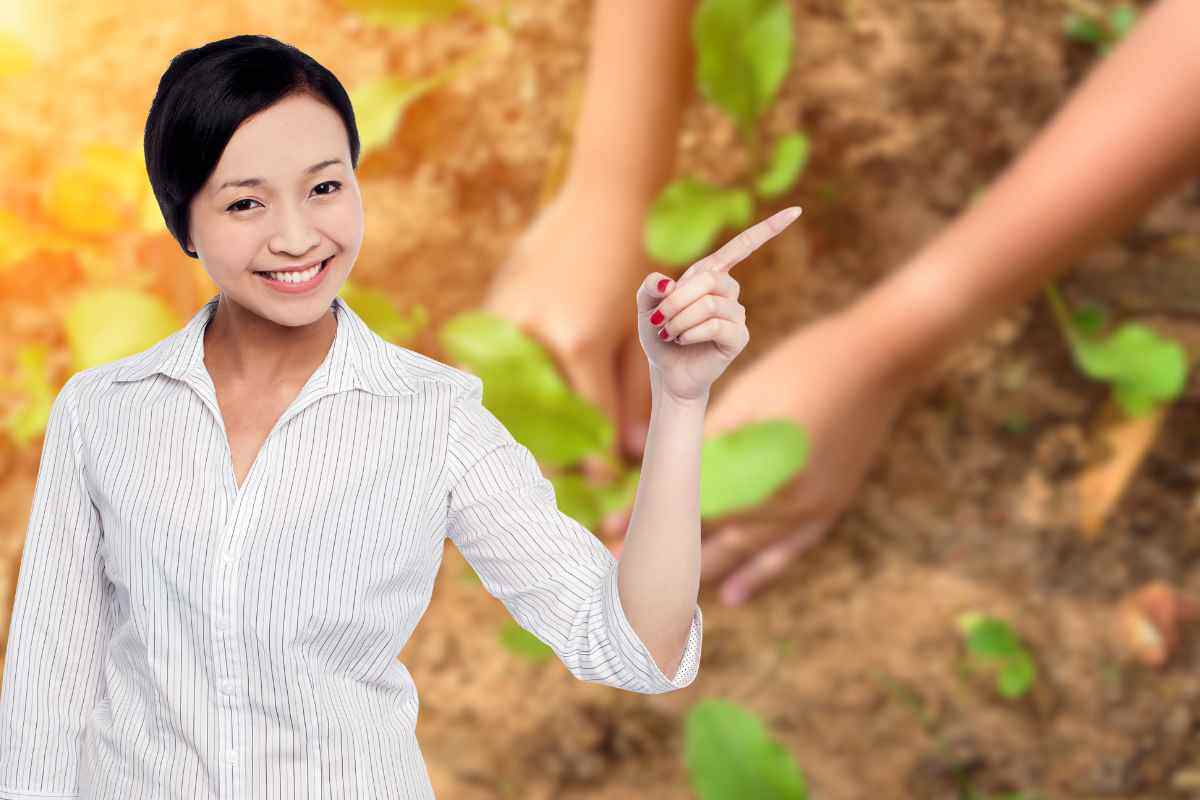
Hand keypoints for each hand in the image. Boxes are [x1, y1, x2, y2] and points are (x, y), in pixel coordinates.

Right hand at [482, 182, 654, 475]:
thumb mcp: (640, 333)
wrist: (607, 200)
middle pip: (539, 420)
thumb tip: (627, 451)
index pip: (587, 424)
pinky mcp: (490, 306)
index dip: (599, 462)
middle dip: (556, 454)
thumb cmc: (636, 266)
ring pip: (506, 395)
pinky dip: (504, 386)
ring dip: (525, 424)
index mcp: (578, 344)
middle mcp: (534, 336)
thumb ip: (632, 396)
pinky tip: (520, 400)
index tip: (605, 482)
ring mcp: (505, 320)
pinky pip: (489, 361)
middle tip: (570, 473)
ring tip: (544, 444)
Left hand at [607, 306, 917, 606]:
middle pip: (710, 539)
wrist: (880, 357)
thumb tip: (661, 470)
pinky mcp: (828, 507)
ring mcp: (809, 511)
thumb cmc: (802, 366)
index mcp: (755, 475)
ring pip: (742, 554)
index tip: (610, 532)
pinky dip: (757, 575)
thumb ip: (705, 444)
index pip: (686, 507)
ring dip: (701, 569)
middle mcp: (781, 505)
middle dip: (666, 555)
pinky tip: (730, 597)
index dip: (645, 519)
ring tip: (662, 594)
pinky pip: (787, 553)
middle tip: (623, 573)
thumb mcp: (743, 401)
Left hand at [636, 208, 801, 402]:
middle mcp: (728, 290)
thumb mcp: (646, 306)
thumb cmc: (660, 335)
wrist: (668, 372)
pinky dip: (691, 332)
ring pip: (709, 304)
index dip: (767, 229)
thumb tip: (666, 281)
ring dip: (680, 320)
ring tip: (670, 333)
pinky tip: (683, 340)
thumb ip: (649, 288)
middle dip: (676, 300)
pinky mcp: (739, 336)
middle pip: (708, 280)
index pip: (742, 247)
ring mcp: (737, 314)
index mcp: (710, 274)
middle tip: (659, 319)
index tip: (796, 210)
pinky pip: (715, 325)